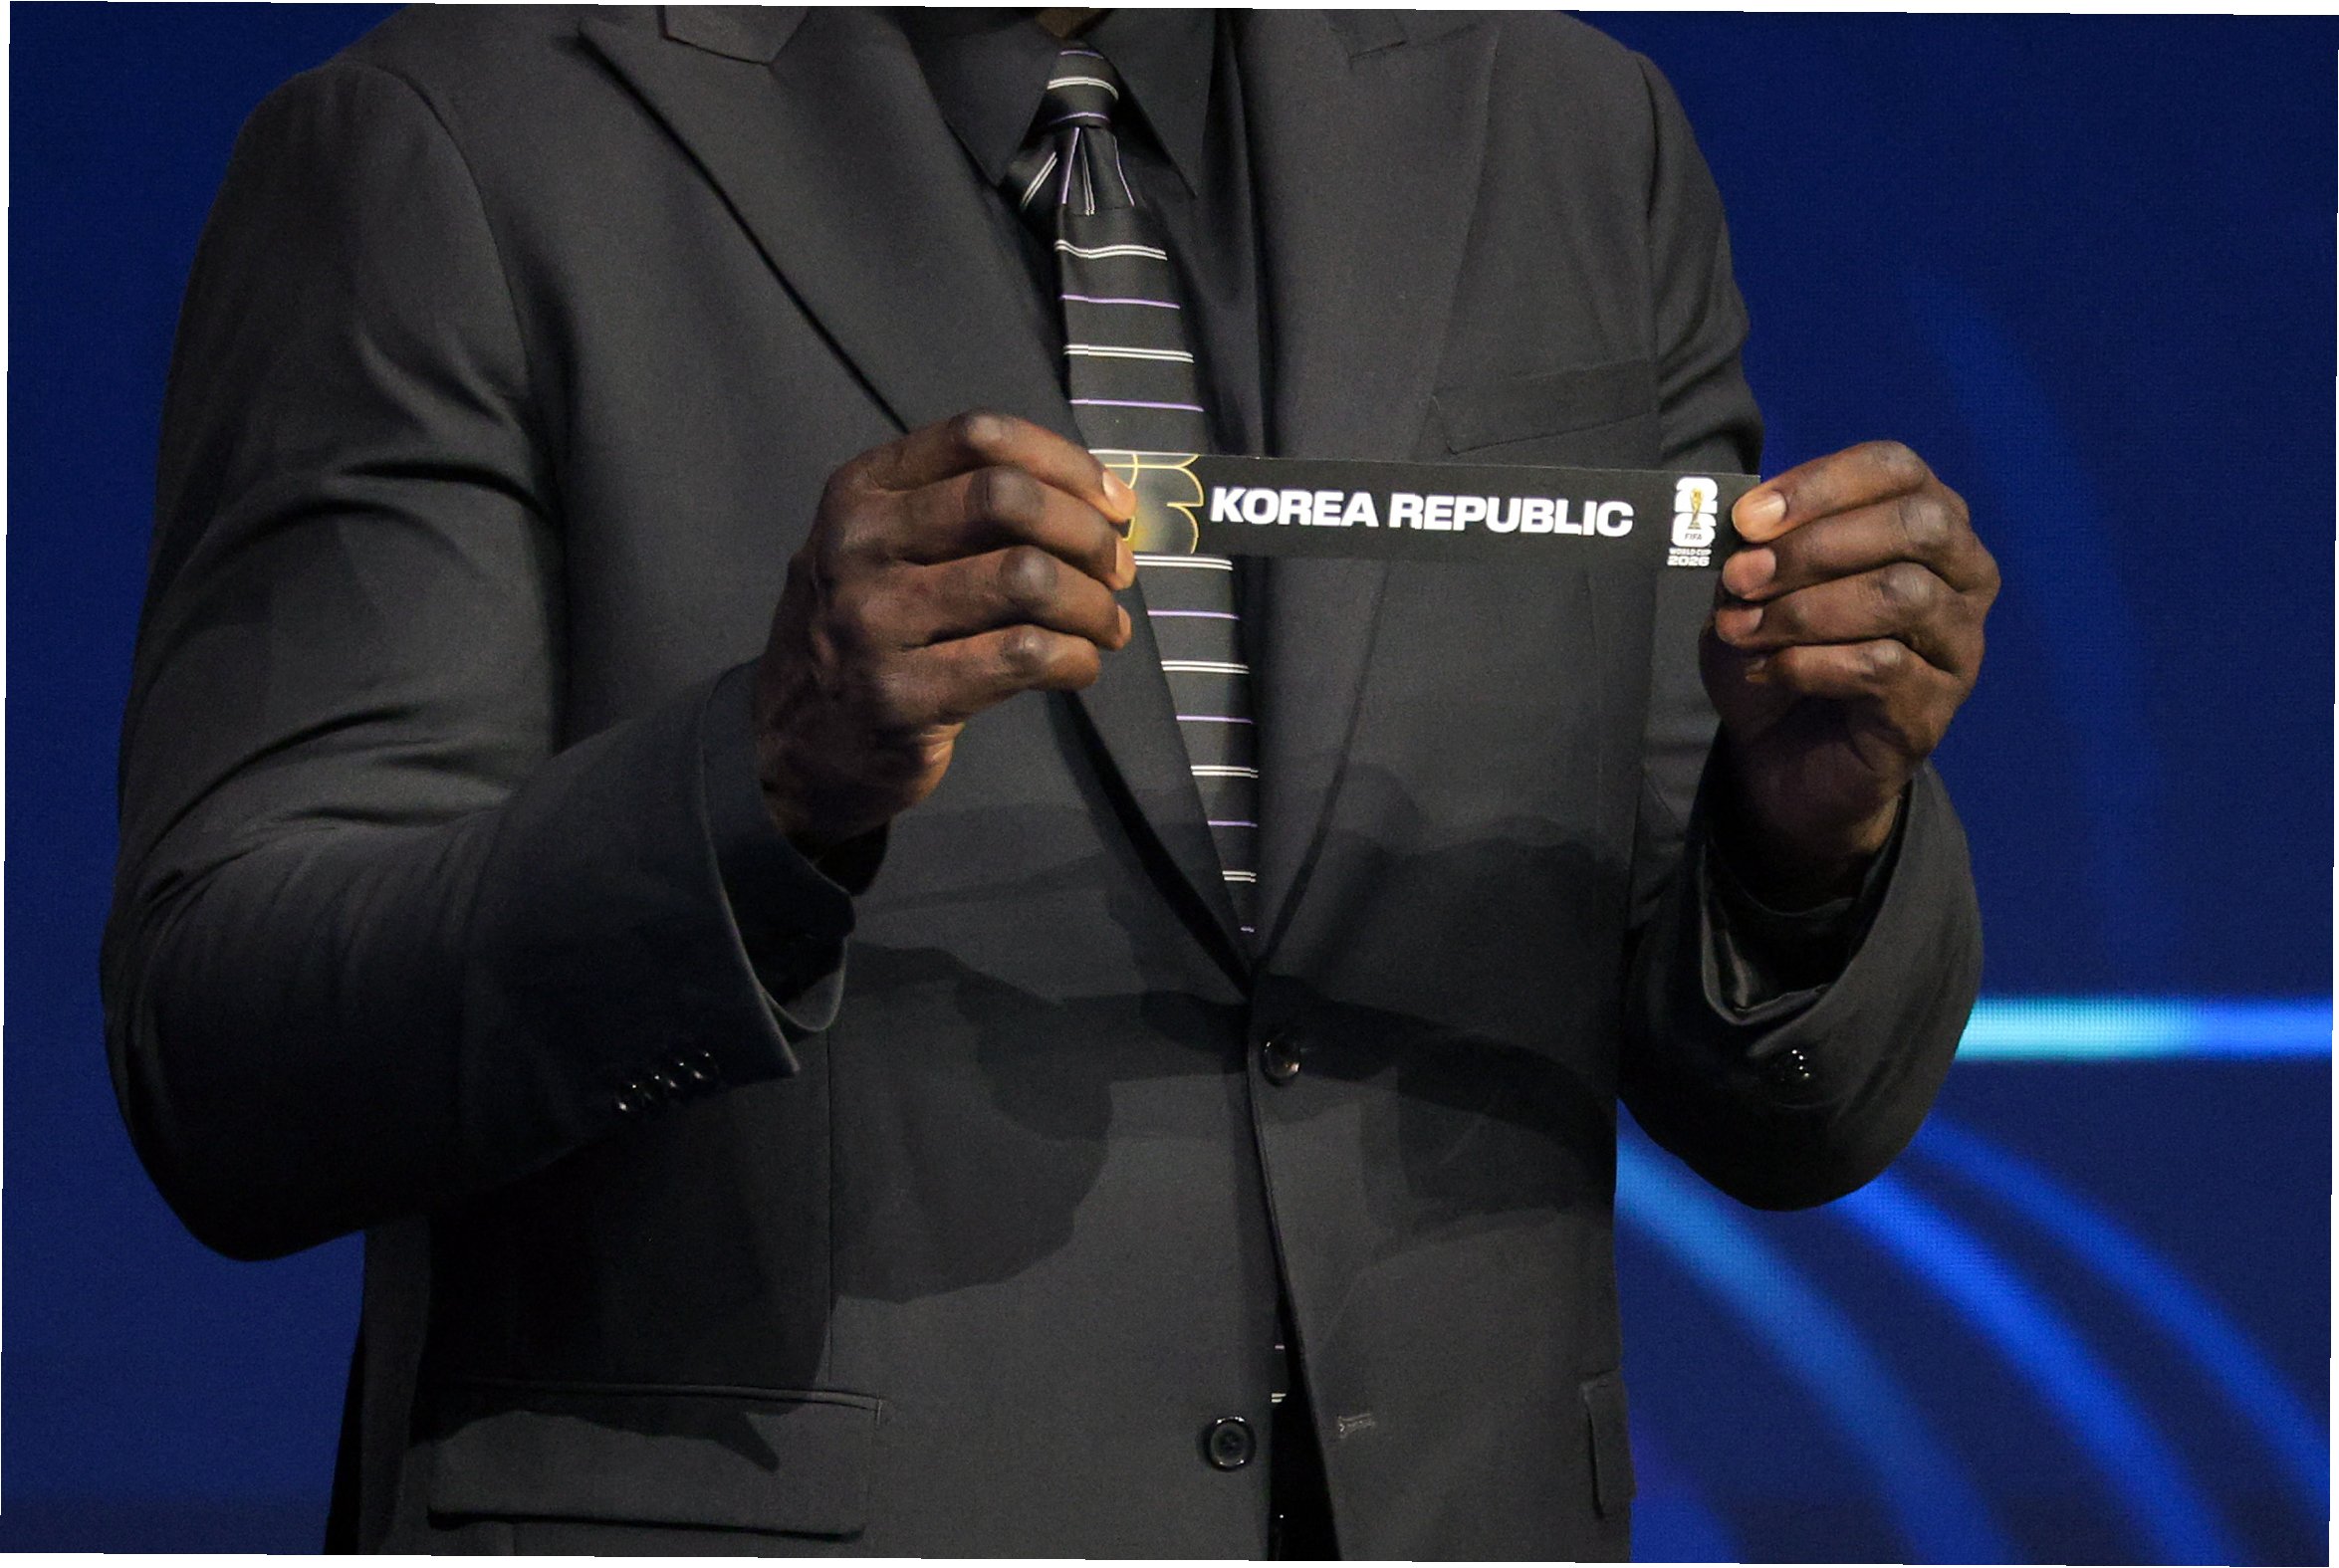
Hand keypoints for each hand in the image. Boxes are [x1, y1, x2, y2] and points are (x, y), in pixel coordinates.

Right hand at [753, 411, 1138, 853]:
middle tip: (1118, 570)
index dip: (1065, 462)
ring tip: (1108, 626)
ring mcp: (872, 622)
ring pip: (1024, 578)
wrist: (794, 744)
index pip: (978, 437)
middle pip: (1006, 498)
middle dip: (1087, 532)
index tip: (1113, 503)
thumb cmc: (868, 634)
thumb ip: (964, 512)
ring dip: (1092, 603)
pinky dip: (1076, 658)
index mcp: (861, 491)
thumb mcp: (883, 550)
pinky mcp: (901, 695)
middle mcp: (857, 545)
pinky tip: (1079, 665)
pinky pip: (1023, 655)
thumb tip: (1100, 503)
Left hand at [1701, 440, 1997, 904]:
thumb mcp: (1755, 590)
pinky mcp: (1936, 706)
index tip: (1747, 518)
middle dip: (1815, 546)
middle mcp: (1962, 574)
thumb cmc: (1781, 654)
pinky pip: (1883, 666)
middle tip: (1741, 577)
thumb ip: (1759, 551)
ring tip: (1742, 630)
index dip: (1820, 484)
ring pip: (1903, 595)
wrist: (1783, 760)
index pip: (1897, 469)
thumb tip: (1750, 532)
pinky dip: (1810, 664)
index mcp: (1924, 523)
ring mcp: (1958, 642)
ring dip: (1805, 609)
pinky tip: (1767, 673)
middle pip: (1918, 524)